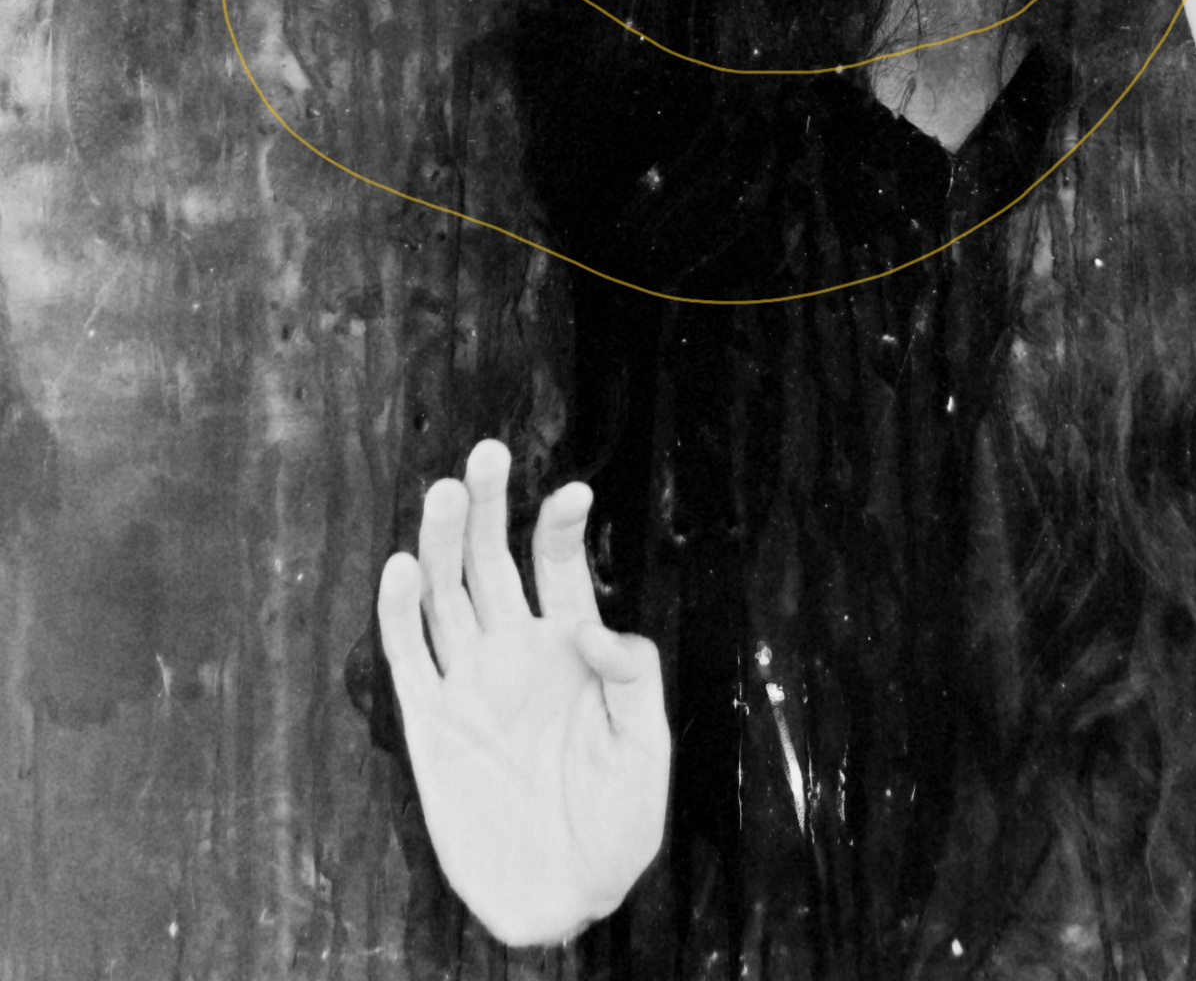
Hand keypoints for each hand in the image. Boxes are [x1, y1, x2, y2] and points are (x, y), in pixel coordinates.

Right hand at [378, 441, 670, 946]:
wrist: (565, 892)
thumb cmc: (617, 818)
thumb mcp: (646, 744)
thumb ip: (630, 676)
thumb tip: (590, 624)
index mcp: (569, 646)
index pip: (558, 566)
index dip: (560, 526)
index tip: (572, 492)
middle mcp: (513, 650)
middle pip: (493, 563)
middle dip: (490, 507)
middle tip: (486, 454)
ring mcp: (469, 682)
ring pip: (447, 594)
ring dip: (443, 542)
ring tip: (444, 492)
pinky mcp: (430, 723)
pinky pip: (409, 657)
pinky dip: (398, 612)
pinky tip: (400, 567)